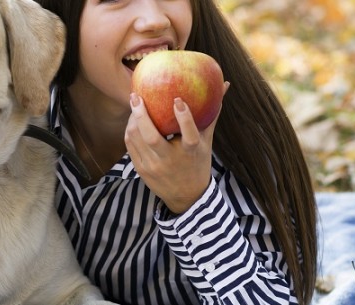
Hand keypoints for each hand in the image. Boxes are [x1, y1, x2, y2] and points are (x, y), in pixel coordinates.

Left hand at [124, 82, 228, 213]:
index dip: (184, 118)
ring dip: (133, 119)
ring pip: (136, 138)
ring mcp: (153, 166)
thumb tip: (223, 85)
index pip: (189, 135)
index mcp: (190, 152)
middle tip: (136, 96)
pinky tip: (133, 120)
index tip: (178, 100)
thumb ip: (211, 114)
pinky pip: (130, 145)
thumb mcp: (206, 142)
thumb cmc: (198, 163)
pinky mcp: (141, 169)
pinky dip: (130, 130)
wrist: (186, 197)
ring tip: (135, 105)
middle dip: (141, 114)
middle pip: (152, 137)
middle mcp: (170, 160)